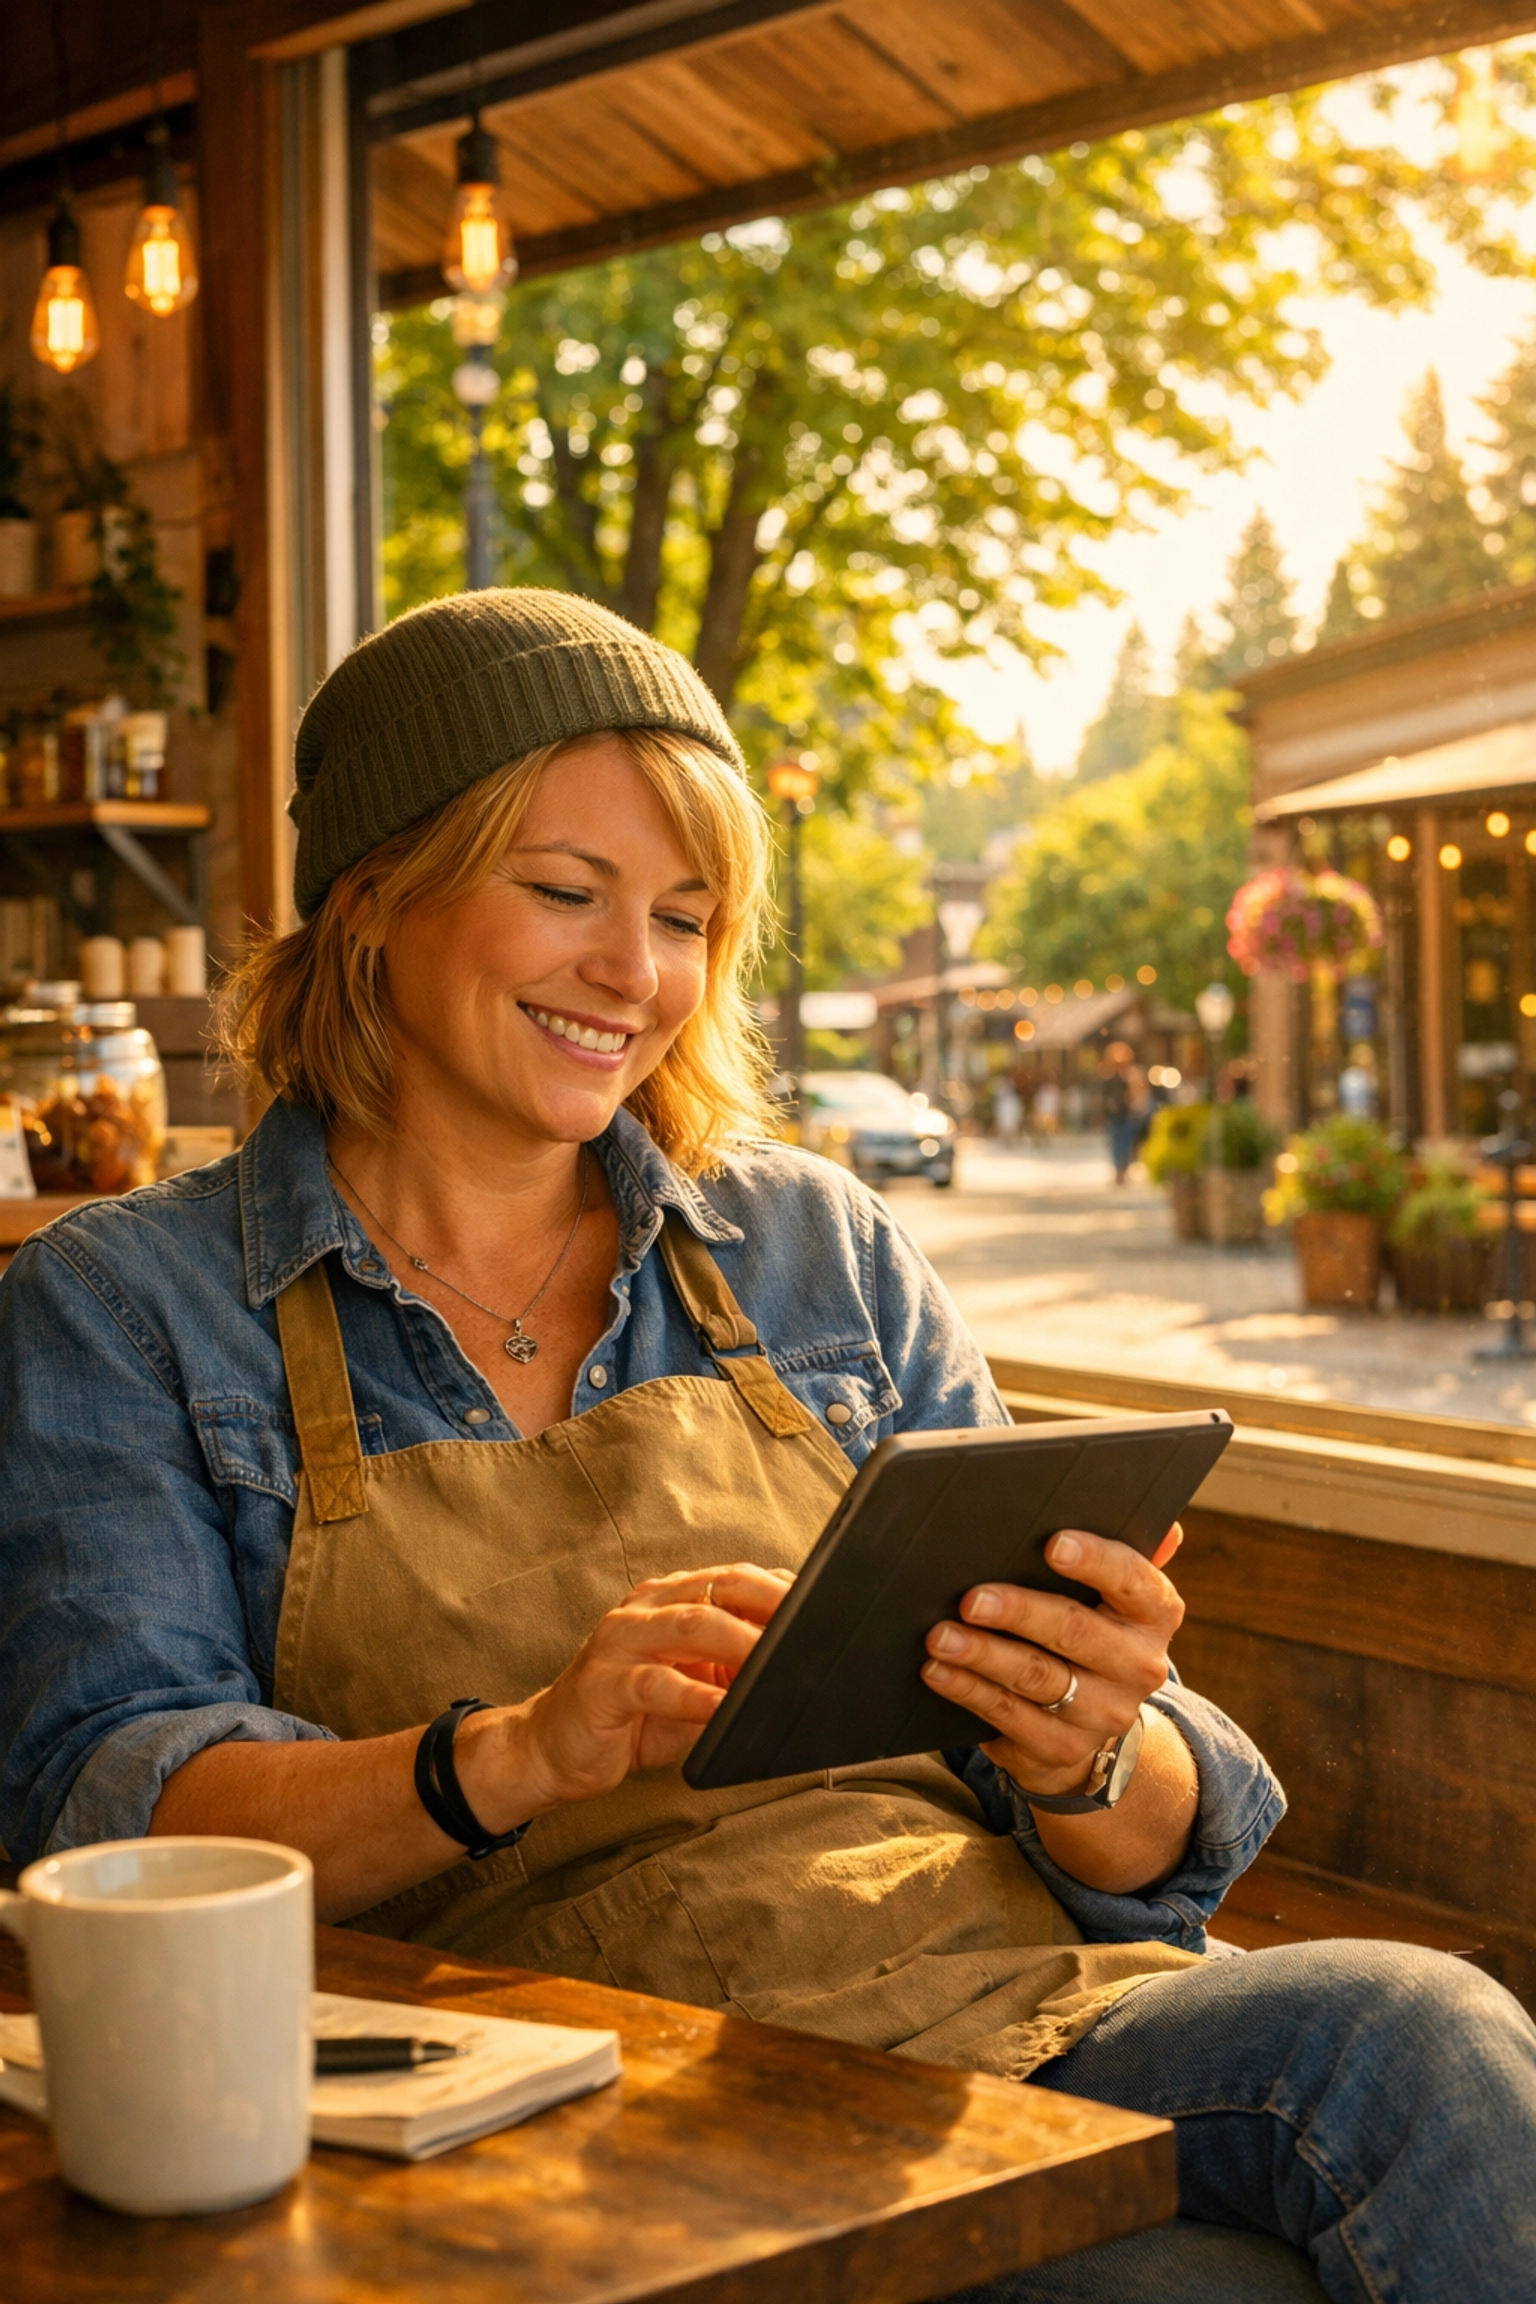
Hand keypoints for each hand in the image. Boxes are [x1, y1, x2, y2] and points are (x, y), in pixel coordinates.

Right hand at [461, 1565, 793, 1827]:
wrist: (550, 1749)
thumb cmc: (632, 1718)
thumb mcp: (694, 1688)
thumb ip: (736, 1673)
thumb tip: (800, 1671)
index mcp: (671, 1598)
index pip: (737, 1579)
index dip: (784, 1591)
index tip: (828, 1609)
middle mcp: (646, 1607)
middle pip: (720, 1588)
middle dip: (772, 1604)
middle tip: (814, 1629)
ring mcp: (620, 1641)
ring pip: (691, 1624)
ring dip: (741, 1642)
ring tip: (777, 1664)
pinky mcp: (603, 1684)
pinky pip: (656, 1684)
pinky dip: (695, 1696)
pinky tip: (722, 1708)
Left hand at [920, 1525, 1184, 1800]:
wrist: (1090, 1719)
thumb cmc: (1090, 1626)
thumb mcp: (1112, 1591)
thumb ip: (1125, 1552)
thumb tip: (1168, 1528)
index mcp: (1155, 1612)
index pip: (1132, 1579)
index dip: (1094, 1561)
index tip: (1052, 1544)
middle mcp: (1140, 1666)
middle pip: (1074, 1631)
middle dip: (1018, 1612)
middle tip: (970, 1598)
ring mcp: (1104, 1713)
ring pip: (1037, 1678)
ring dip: (982, 1655)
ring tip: (940, 1636)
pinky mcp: (1062, 1748)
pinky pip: (1009, 1717)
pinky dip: (968, 1691)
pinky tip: (937, 1671)